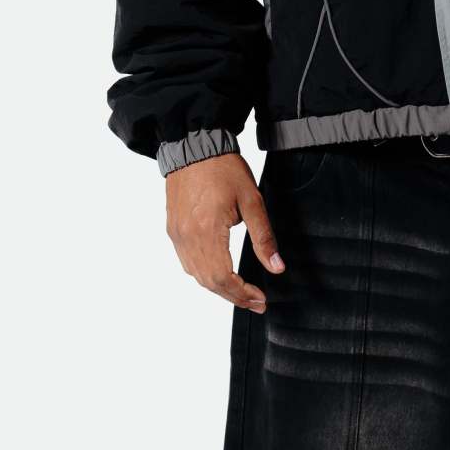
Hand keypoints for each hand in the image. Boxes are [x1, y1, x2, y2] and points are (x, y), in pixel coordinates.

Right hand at [164, 153, 284, 311]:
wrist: (194, 146)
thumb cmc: (223, 169)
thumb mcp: (253, 200)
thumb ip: (264, 237)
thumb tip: (276, 267)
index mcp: (208, 230)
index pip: (223, 278)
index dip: (243, 294)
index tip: (261, 299)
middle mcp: (187, 237)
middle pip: (209, 282)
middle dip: (234, 296)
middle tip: (256, 302)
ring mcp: (177, 234)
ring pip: (196, 275)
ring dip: (219, 288)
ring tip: (241, 292)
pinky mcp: (173, 229)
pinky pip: (187, 262)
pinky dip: (204, 274)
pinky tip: (220, 274)